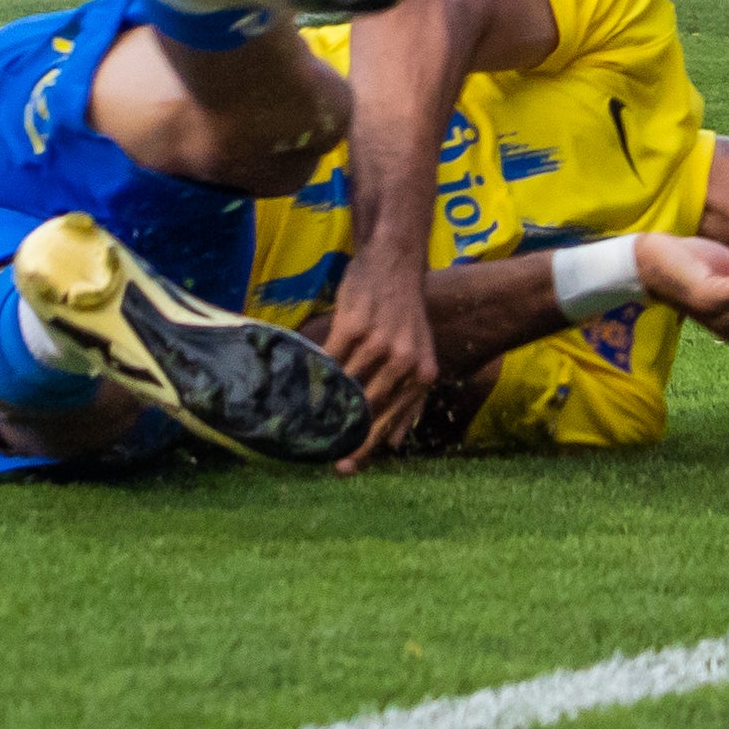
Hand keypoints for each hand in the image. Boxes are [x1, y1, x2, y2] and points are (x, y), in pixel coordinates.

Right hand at [326, 252, 438, 470]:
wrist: (396, 262)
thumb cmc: (405, 313)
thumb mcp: (421, 353)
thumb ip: (410, 397)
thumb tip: (395, 443)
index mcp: (423, 373)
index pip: (392, 420)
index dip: (367, 447)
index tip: (345, 466)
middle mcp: (404, 361)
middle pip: (367, 410)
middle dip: (344, 437)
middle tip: (323, 457)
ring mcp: (378, 343)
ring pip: (346, 387)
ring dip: (326, 406)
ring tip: (308, 423)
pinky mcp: (354, 325)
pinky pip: (330, 360)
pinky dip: (316, 375)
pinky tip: (306, 385)